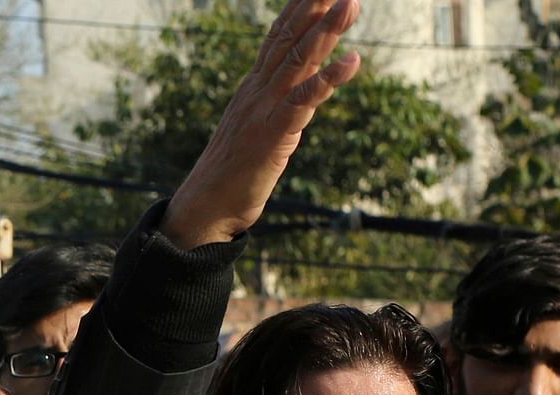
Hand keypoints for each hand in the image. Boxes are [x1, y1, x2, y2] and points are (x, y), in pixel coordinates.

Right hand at [161, 0, 360, 249]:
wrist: (206, 208)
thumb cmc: (232, 174)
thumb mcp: (255, 130)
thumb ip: (276, 106)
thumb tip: (300, 95)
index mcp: (253, 90)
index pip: (277, 39)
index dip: (299, 10)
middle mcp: (257, 92)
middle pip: (289, 40)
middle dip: (315, 8)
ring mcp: (263, 111)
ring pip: (298, 62)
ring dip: (327, 32)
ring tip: (352, 4)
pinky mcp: (273, 134)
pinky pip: (304, 101)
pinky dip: (329, 79)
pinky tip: (353, 60)